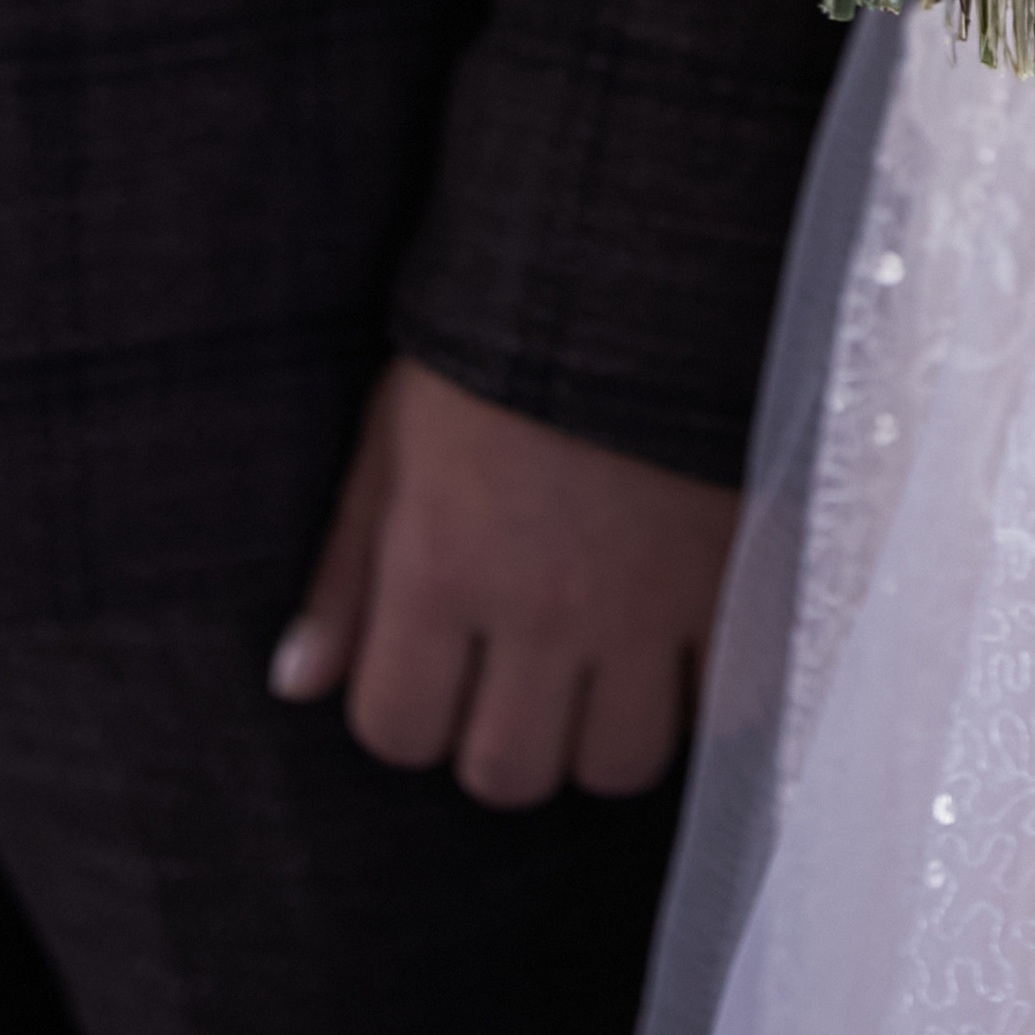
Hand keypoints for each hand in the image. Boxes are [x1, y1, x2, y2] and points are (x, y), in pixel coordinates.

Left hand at [270, 358, 737, 805]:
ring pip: (617, 764)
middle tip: (523, 667)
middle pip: (507, 773)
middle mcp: (540, 606)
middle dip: (506, 734)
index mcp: (440, 566)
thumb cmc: (507, 336)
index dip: (410, 707)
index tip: (439, 659)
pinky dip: (704, 695)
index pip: (396, 731)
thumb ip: (345, 566)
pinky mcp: (737, 581)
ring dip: (605, 729)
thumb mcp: (396, 430)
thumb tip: (298, 680)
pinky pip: (725, 707)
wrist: (650, 262)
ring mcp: (645, 606)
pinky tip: (684, 641)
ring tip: (607, 660)